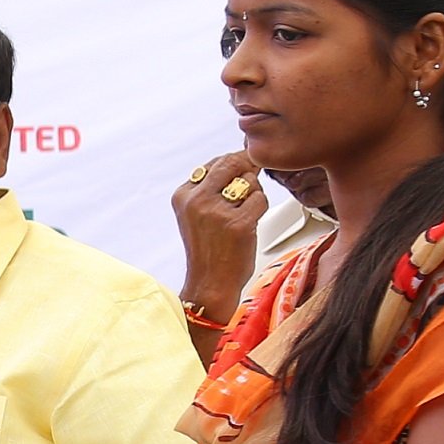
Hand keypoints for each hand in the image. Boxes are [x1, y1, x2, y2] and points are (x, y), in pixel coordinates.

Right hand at [172, 150, 265, 327]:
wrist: (210, 284)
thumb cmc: (209, 250)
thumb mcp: (197, 214)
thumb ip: (210, 188)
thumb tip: (238, 159)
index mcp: (183, 195)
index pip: (212, 164)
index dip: (232, 164)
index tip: (242, 169)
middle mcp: (196, 200)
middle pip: (230, 164)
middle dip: (248, 166)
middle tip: (256, 173)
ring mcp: (216, 212)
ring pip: (249, 181)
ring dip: (254, 193)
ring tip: (244, 213)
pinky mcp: (238, 223)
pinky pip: (260, 200)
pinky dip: (261, 209)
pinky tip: (250, 223)